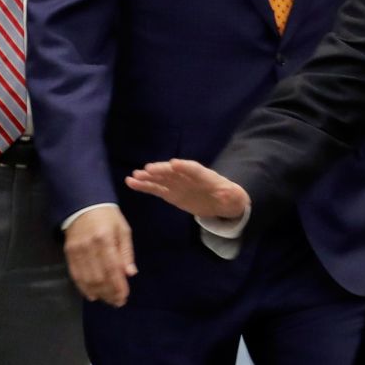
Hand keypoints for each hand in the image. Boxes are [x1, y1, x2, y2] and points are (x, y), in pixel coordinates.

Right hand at [63, 207, 136, 306]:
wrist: (83, 203)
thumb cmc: (108, 217)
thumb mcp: (123, 229)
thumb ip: (126, 252)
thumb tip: (130, 273)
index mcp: (105, 238)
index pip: (112, 268)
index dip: (118, 285)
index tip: (124, 296)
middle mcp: (89, 246)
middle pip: (99, 277)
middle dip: (109, 292)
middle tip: (118, 302)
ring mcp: (77, 250)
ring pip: (87, 279)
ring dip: (98, 292)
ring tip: (108, 300)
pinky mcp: (68, 252)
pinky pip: (75, 274)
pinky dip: (84, 287)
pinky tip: (92, 295)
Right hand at [125, 159, 249, 219]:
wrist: (220, 200)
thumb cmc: (228, 196)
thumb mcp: (233, 197)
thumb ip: (230, 195)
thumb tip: (228, 194)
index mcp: (204, 176)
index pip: (194, 169)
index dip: (185, 167)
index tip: (174, 163)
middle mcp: (187, 176)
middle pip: (174, 172)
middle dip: (162, 170)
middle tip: (148, 169)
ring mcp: (177, 184)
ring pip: (161, 179)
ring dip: (148, 177)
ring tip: (134, 176)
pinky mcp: (170, 193)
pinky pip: (155, 189)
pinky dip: (144, 186)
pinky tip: (131, 183)